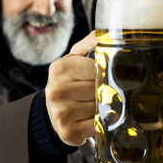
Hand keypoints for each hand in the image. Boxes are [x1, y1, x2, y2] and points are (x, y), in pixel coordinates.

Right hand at [45, 31, 96, 145]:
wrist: (54, 114)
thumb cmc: (70, 84)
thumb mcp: (74, 60)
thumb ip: (90, 43)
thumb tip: (107, 32)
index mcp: (59, 68)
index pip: (96, 68)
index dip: (105, 74)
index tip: (106, 78)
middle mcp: (56, 89)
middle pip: (99, 88)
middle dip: (107, 91)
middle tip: (106, 94)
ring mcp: (60, 111)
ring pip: (101, 106)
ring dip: (106, 107)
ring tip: (99, 106)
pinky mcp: (68, 130)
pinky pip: (98, 124)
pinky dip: (103, 123)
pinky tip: (97, 119)